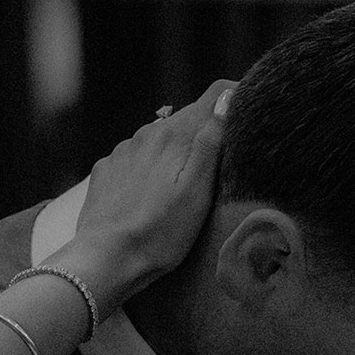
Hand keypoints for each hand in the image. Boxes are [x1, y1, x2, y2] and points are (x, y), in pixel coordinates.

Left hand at [59, 80, 235, 306]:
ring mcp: (123, 151)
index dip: (236, 99)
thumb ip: (212, 143)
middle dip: (206, 132)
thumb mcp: (198, 192)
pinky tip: (151, 196)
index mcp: (174, 135)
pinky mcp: (107, 171)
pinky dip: (149, 168)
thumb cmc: (159, 233)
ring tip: (183, 187)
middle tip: (220, 164)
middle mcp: (146, 133)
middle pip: (187, 119)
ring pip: (160, 140)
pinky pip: (136, 158)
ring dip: (175, 152)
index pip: (215, 95)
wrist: (105, 259)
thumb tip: (227, 100)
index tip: (249, 117)